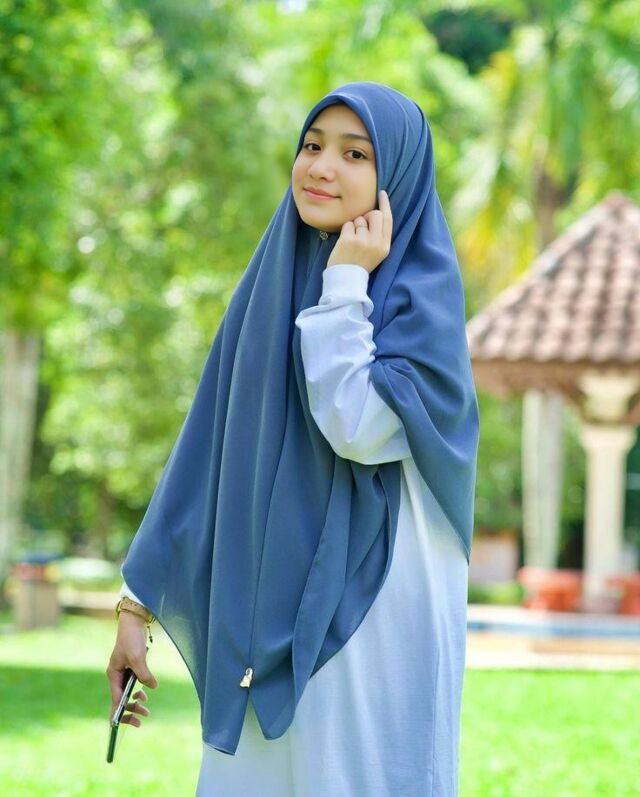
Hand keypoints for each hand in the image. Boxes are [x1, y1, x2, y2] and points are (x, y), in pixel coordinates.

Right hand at [106, 611, 158, 727]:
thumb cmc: (132, 639)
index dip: (118, 713)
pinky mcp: (131, 668)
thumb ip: (144, 674)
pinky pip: (132, 686)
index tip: (121, 726)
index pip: (115, 700)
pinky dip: (139, 692)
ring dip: (135, 703)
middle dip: (129, 711)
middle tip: (142, 719)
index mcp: (113, 675)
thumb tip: (152, 688)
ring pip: (127, 694)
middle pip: (120, 700)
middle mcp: (116, 676)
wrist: (133, 623)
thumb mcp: (138, 658)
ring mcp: (123, 673)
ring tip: (146, 709)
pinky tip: (145, 694)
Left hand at [326, 189, 392, 273]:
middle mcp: (376, 242)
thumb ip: (379, 235)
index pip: (388, 219)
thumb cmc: (360, 264)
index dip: (385, 204)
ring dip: (354, 226)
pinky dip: (345, 230)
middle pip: (375, 214)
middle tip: (361, 227)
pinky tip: (345, 242)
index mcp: (385, 246)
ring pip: (360, 219)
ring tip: (353, 241)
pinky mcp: (349, 240)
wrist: (346, 280)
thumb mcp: (377, 252)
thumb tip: (376, 212)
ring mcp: (362, 241)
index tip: (381, 193)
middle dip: (367, 216)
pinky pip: (348, 224)